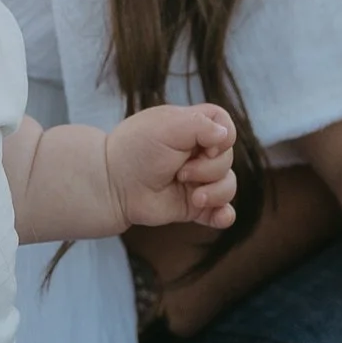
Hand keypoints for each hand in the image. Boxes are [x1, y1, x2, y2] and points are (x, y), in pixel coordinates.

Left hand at [106, 102, 237, 233]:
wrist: (112, 184)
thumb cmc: (136, 149)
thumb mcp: (168, 126)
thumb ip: (202, 125)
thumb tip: (225, 137)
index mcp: (193, 128)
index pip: (225, 126)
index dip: (223, 136)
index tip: (204, 145)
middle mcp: (199, 153)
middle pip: (228, 159)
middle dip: (209, 168)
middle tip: (180, 171)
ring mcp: (198, 181)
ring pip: (229, 186)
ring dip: (215, 193)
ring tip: (194, 197)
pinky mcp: (194, 206)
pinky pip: (222, 213)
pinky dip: (224, 215)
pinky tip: (219, 217)